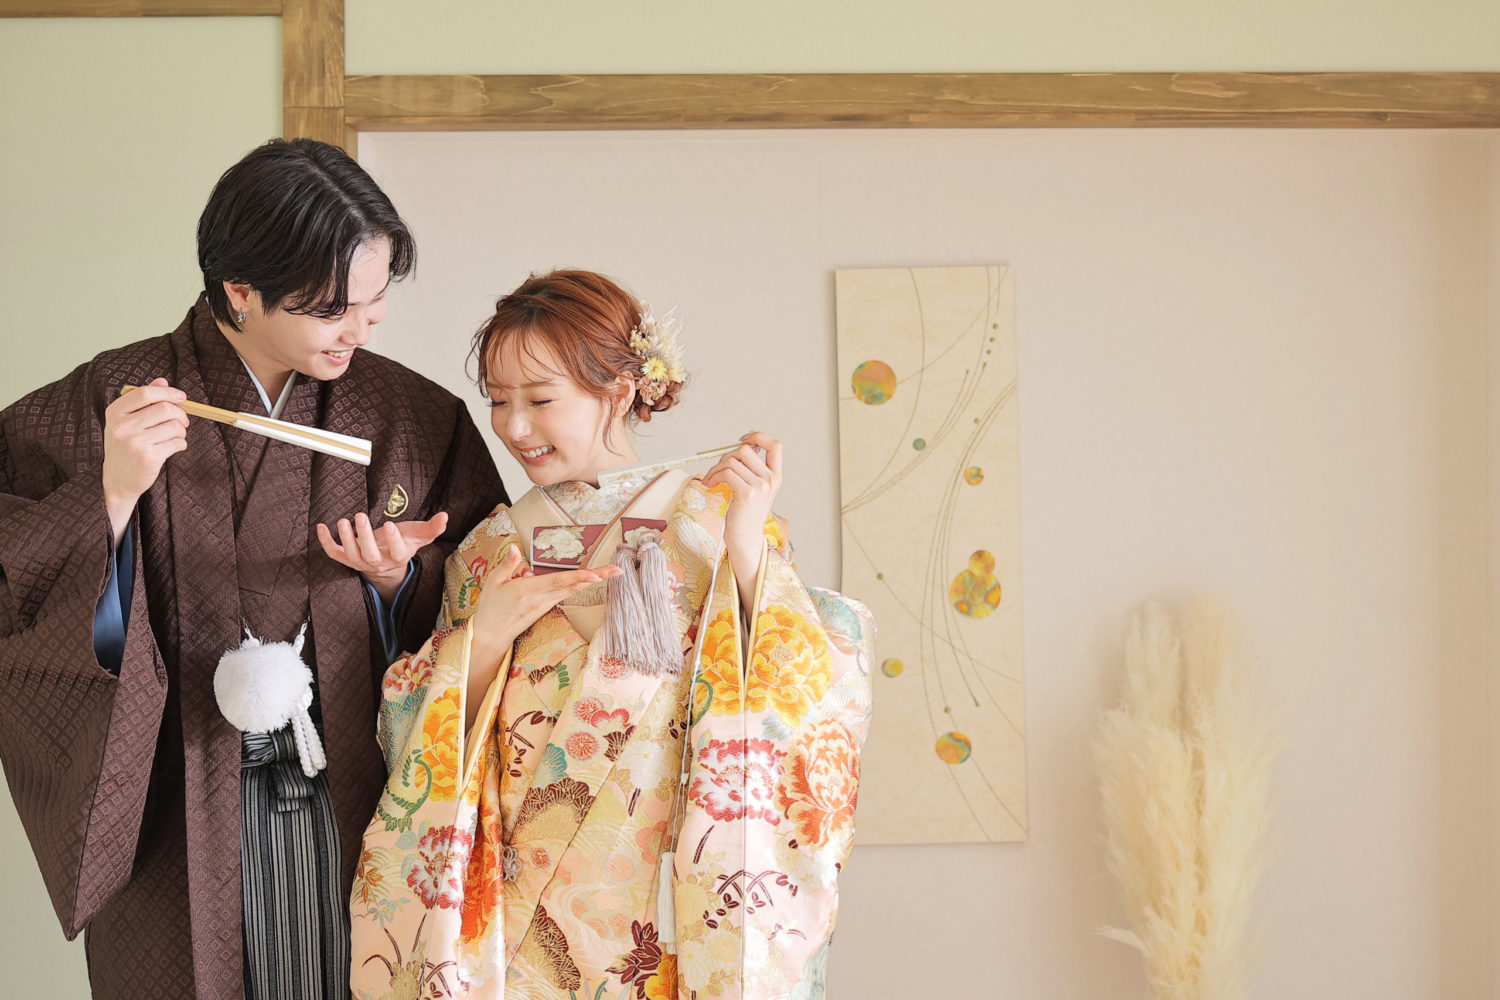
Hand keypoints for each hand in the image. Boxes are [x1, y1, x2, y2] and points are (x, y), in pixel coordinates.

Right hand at [102, 378, 189, 544]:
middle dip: (180, 414)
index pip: (145, 393)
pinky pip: (177, 443)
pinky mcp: (148, 457)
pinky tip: (173, 447)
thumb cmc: (125, 446)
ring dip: (181, 431)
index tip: (182, 397)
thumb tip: (163, 380)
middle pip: (164, 409)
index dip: (168, 392)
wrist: (117, 480)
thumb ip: (143, 400)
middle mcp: (122, 426)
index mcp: (114, 412)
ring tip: (175, 437)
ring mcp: (134, 442)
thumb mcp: (126, 421)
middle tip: (182, 422)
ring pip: (174, 426)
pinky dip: (181, 444)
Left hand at [316, 511, 449, 603]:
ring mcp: (360, 562)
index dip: (394, 541)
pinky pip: (335, 554)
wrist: (386, 564)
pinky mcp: (346, 558)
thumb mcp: (418, 537)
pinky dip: (326, 543)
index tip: (391, 525)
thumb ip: (431, 528)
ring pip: (351, 555)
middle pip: (370, 555)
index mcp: (397, 558)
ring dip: (345, 538)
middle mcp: (378, 563)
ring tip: (343, 520)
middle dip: (364, 537)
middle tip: (361, 516)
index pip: (397, 553)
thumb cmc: (402, 544)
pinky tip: (320, 527)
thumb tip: (445, 516)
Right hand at [465, 546, 620, 726]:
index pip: (558, 581)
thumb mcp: (493, 582)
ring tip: (611, 572)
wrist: (491, 635)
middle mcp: (541, 599)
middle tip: (617, 570)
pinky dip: (580, 586)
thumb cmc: (490, 607)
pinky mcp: (545, 608)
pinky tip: (591, 580)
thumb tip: (514, 546)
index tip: (596, 574)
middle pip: (573, 585)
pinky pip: (566, 594)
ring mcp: (545, 604)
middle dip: (597, 577)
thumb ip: (507, 564)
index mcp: (528, 590)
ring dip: (592, 580)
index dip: (579, 577)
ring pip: (572, 590)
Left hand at [703, 431, 782, 591]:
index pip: (775, 445)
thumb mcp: (756, 489)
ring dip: (715, 468)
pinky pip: (726, 472)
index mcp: (776, 476)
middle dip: (726, 456)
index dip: (759, 436)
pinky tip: (710, 485)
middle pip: (745, 449)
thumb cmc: (745, 514)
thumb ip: (752, 469)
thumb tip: (739, 446)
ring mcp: (760, 487)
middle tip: (718, 469)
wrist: (745, 538)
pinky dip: (713, 476)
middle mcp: (771, 480)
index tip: (744, 439)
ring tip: (711, 479)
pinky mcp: (747, 494)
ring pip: (732, 461)